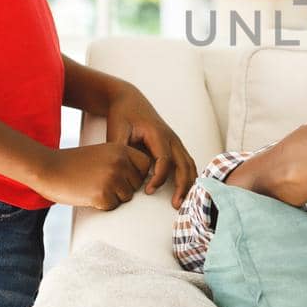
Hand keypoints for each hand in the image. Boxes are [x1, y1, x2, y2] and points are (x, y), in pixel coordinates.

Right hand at [35, 143, 155, 210]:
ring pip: (126, 198)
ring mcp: (112, 178)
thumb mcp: (102, 153)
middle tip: (102, 183)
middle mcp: (120, 162)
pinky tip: (88, 194)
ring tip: (93, 187)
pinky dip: (101, 205)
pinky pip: (112, 207)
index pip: (146, 165)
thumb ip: (122, 161)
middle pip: (137, 185)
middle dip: (124, 188)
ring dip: (112, 197)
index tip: (123, 177)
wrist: (47, 168)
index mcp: (121, 149)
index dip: (136, 174)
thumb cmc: (73, 163)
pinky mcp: (102, 195)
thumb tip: (140, 179)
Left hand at [105, 86, 196, 208]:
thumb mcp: (117, 131)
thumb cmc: (122, 116)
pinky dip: (188, 177)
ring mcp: (176, 141)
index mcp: (158, 134)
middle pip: (184, 165)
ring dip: (188, 184)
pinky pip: (187, 163)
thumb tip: (121, 173)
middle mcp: (171, 138)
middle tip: (176, 206)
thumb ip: (120, 151)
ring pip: (189, 164)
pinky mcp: (175, 145)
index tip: (147, 192)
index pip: (165, 161)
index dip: (158, 178)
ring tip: (182, 203)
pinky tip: (185, 192)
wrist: (129, 100)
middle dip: (182, 186)